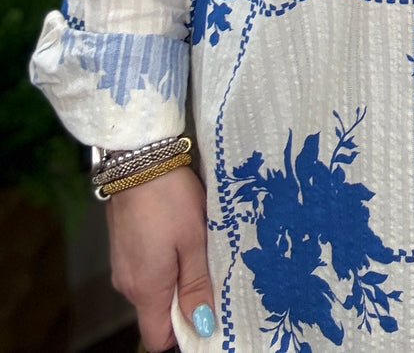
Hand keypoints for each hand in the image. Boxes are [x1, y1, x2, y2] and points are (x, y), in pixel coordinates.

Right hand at [106, 165, 215, 349]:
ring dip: (176, 276)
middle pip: (157, 313)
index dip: (183, 331)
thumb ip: (196, 285)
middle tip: (208, 268)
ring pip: (153, 289)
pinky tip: (179, 234)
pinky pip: (145, 269)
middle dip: (185, 299)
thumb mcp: (193, 241)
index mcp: (146, 289)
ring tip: (197, 246)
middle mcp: (128, 284)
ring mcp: (122, 266)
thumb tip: (202, 325)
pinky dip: (163, 261)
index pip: (157, 337)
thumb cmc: (169, 199)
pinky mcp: (123, 248)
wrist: (139, 160)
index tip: (206, 312)